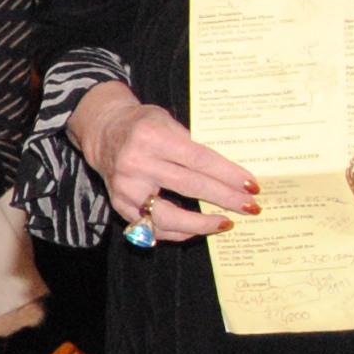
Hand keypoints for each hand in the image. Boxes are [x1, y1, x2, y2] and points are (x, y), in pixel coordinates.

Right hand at [75, 83, 256, 238]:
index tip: (250, 186)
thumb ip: (192, 144)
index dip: (227, 174)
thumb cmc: (142, 125)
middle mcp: (136, 163)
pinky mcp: (119, 204)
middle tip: (250, 206)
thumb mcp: (167, 120)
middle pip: (189, 186)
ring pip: (168, 216)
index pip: (198, 159)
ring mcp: (125, 187)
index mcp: (151, 137)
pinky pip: (152, 227)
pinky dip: (177, 232)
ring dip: (201, 224)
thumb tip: (227, 173)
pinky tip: (196, 229)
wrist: (103, 132)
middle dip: (225, 198)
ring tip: (225, 222)